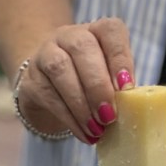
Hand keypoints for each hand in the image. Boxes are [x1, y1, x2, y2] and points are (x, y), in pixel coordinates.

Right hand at [16, 18, 134, 143]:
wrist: (49, 88)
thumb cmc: (89, 83)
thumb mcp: (108, 80)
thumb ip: (120, 87)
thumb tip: (133, 108)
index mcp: (96, 32)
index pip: (110, 32)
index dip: (119, 58)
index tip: (127, 87)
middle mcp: (69, 36)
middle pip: (82, 48)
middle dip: (98, 85)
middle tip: (109, 115)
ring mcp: (46, 54)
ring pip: (60, 69)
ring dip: (81, 104)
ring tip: (97, 129)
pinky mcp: (31, 79)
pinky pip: (49, 95)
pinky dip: (69, 118)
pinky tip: (84, 133)